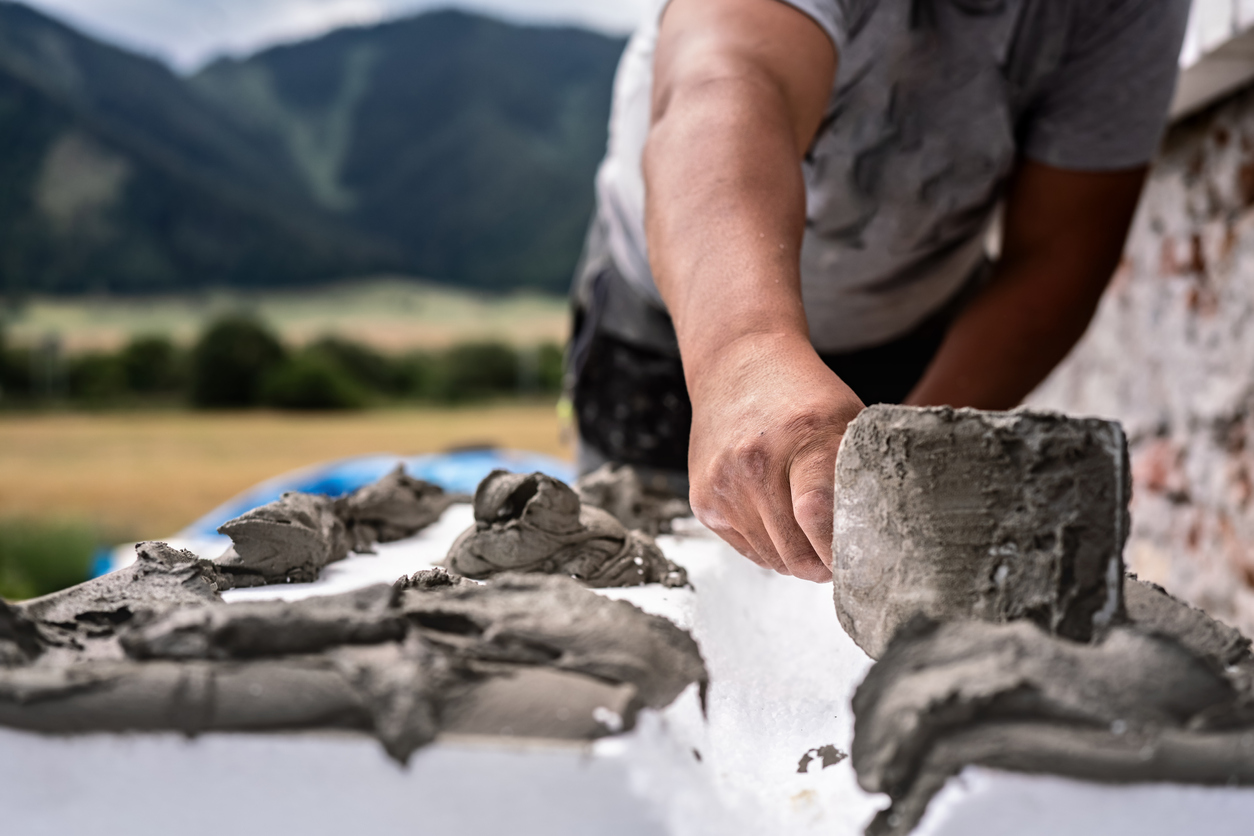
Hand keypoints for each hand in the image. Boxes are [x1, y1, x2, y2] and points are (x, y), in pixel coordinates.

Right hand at [686, 331, 864, 581]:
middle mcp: (754, 463)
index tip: (859, 559)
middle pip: (796, 553)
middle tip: (841, 556)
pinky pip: (748, 551)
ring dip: (797, 556)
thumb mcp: (845, 419)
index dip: (840, 550)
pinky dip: (770, 546)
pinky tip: (781, 519)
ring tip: (812, 532)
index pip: (818, 516)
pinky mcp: (703, 500)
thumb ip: (863, 472)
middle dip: (824, 565)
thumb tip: (880, 535)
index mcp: (801, 438)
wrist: (737, 366)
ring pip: (773, 560)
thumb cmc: (802, 396)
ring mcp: (723, 484)